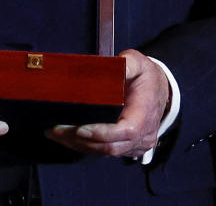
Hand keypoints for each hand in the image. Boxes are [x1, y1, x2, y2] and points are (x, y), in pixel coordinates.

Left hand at [45, 49, 168, 158]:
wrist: (160, 89)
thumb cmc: (147, 76)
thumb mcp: (139, 62)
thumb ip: (127, 63)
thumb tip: (113, 65)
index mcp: (144, 114)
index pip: (125, 131)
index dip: (101, 133)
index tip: (79, 128)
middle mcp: (143, 135)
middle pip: (110, 146)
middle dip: (81, 140)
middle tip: (56, 130)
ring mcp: (136, 144)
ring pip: (105, 152)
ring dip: (79, 145)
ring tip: (56, 134)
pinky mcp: (129, 147)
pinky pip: (106, 152)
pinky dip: (86, 146)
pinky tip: (68, 138)